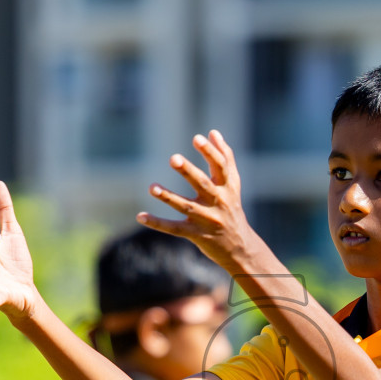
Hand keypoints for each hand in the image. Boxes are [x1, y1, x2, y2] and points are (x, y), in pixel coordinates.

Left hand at [138, 131, 261, 270]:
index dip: (210, 152)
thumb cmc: (232, 209)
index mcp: (227, 188)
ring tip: (152, 187)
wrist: (240, 248)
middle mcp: (218, 203)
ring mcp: (206, 220)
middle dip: (188, 172)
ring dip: (168, 197)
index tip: (197, 138)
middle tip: (173, 158)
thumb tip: (214, 132)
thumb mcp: (233, 185)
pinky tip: (140, 216)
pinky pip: (174, 229)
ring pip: (186, 207)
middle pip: (203, 185)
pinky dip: (157, 223)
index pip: (221, 167)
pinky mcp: (196, 235)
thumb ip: (225, 158)